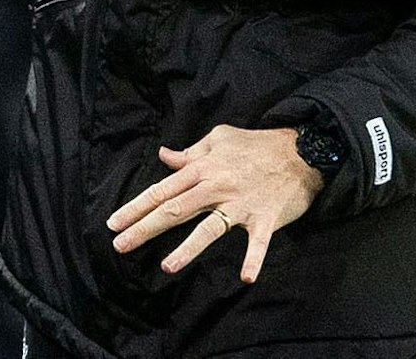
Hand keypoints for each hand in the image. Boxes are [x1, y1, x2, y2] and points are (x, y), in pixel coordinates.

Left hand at [107, 125, 322, 282]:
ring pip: (209, 228)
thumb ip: (190, 152)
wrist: (301, 149)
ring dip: (188, 248)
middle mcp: (216, 186)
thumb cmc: (257, 144)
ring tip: (167, 266)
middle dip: (145, 228)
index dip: (136, 207)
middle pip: (175, 210)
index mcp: (202, 168)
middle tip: (120, 246)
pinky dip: (253, 258)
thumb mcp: (219, 139)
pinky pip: (258, 242)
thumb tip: (164, 156)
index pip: (162, 190)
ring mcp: (241, 204)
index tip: (113, 223)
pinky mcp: (266, 218)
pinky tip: (245, 277)